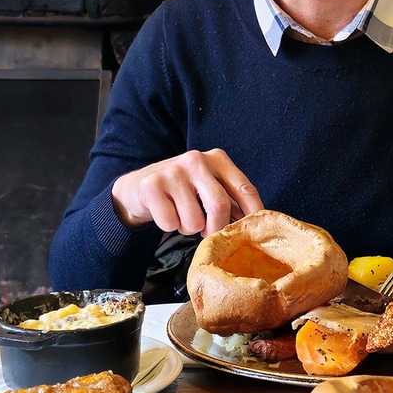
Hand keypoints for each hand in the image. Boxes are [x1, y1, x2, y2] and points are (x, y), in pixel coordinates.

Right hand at [110, 149, 263, 235]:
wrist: (138, 186)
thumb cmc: (181, 191)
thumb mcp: (208, 186)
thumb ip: (230, 199)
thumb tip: (254, 224)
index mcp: (217, 159)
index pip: (244, 189)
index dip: (253, 214)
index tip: (255, 231)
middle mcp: (197, 160)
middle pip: (219, 207)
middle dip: (215, 228)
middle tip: (207, 232)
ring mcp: (173, 171)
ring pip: (194, 221)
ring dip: (189, 229)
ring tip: (182, 217)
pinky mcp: (152, 184)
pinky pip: (170, 223)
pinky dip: (169, 227)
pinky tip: (165, 213)